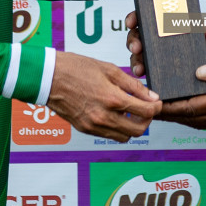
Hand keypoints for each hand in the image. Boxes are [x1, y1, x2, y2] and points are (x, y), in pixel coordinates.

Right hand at [46, 51, 161, 142]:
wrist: (48, 77)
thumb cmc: (76, 68)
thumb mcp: (109, 70)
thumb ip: (132, 85)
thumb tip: (151, 96)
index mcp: (112, 99)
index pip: (146, 112)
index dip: (156, 107)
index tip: (157, 102)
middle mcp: (104, 116)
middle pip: (138, 131)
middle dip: (147, 120)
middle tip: (146, 109)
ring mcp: (94, 125)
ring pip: (124, 137)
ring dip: (132, 127)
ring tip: (130, 112)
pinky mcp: (85, 129)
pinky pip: (108, 135)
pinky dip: (117, 128)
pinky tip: (115, 114)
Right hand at [124, 9, 205, 79]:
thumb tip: (204, 29)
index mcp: (168, 25)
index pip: (146, 18)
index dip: (135, 18)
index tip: (132, 22)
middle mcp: (160, 40)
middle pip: (138, 37)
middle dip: (133, 41)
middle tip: (137, 48)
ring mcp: (160, 58)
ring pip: (139, 57)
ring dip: (136, 62)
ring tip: (140, 69)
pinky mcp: (163, 74)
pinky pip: (149, 74)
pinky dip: (145, 76)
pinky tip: (145, 79)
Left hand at [157, 56, 205, 131]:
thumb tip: (197, 72)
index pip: (188, 108)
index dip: (169, 108)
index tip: (154, 105)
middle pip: (190, 119)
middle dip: (171, 115)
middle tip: (153, 110)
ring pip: (199, 124)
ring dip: (183, 118)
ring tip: (168, 111)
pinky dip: (197, 119)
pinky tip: (193, 112)